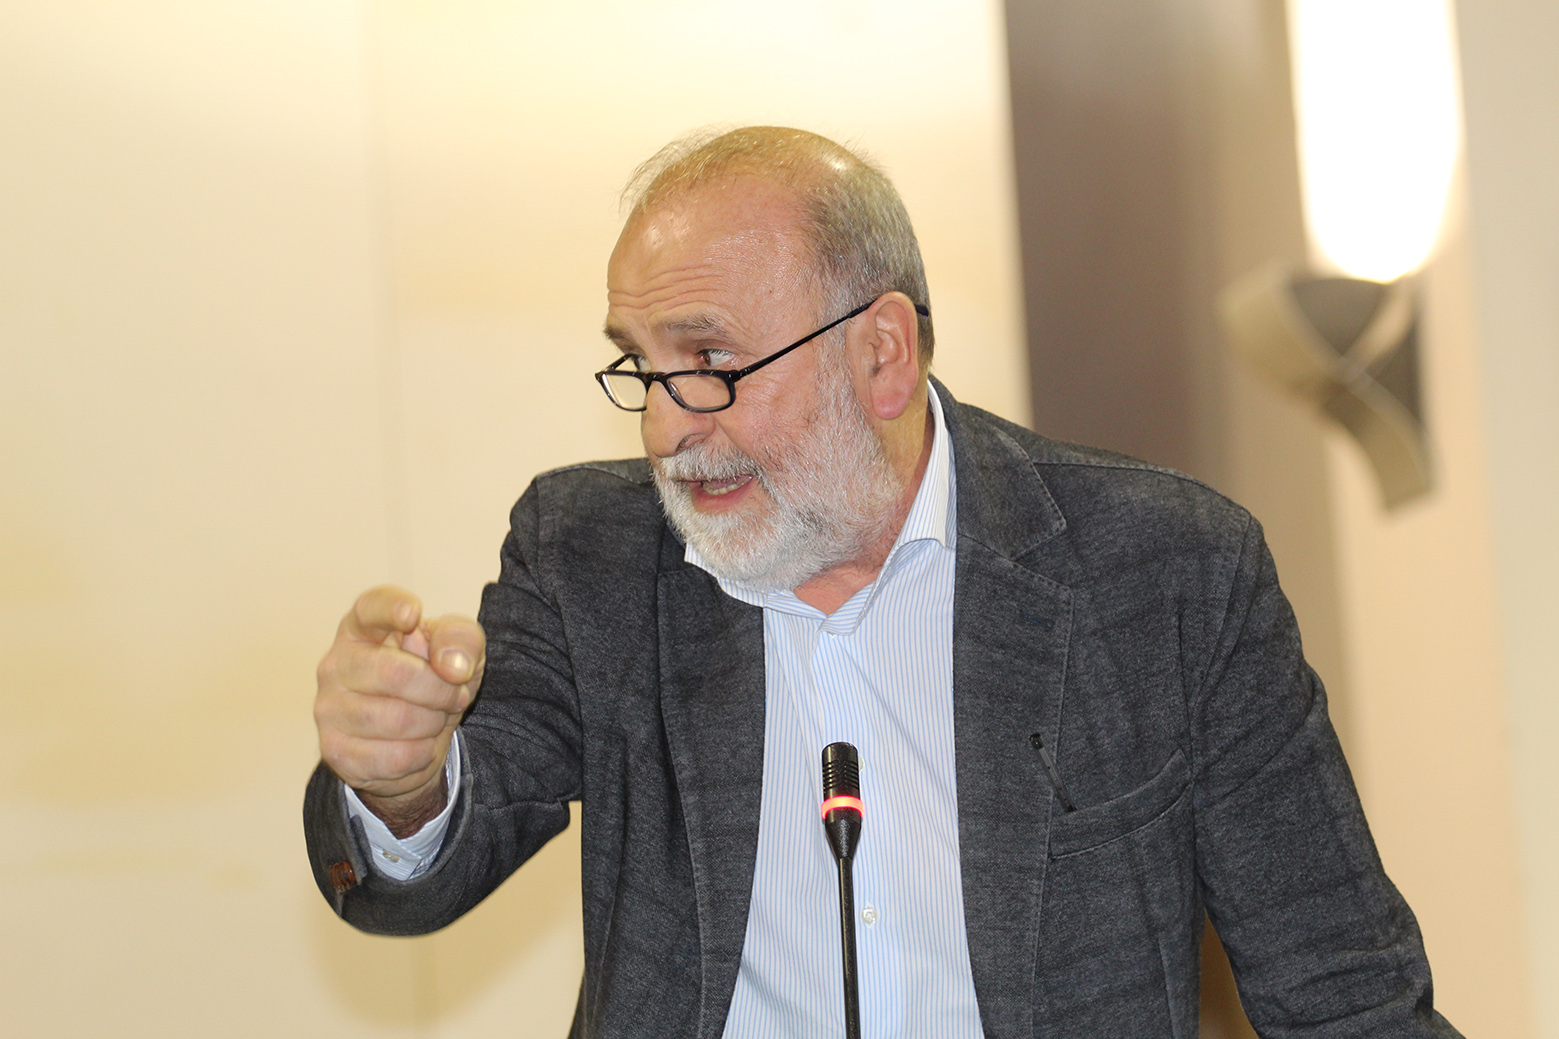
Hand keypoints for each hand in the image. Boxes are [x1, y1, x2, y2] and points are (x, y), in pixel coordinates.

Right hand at [314, 585, 484, 834]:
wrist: (417, 735)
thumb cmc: (431, 676)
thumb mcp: (457, 649)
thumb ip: (460, 640)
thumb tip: (452, 665)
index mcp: (361, 627)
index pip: (369, 609)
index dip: (390, 609)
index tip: (413, 615)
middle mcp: (335, 664)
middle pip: (396, 674)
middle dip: (441, 690)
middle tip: (455, 695)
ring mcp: (329, 709)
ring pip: (398, 720)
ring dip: (433, 722)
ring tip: (434, 718)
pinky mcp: (334, 751)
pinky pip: (394, 757)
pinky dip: (421, 754)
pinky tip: (417, 744)